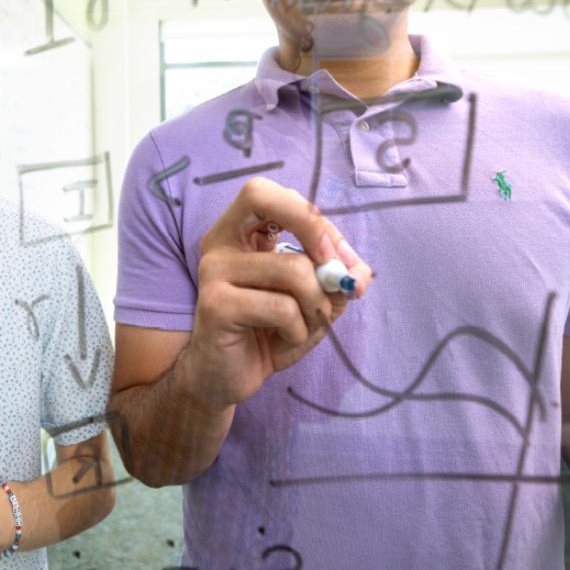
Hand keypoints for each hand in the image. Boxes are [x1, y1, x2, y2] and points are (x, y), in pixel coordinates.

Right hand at [186, 178, 372, 407]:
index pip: (267, 191)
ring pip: (293, 268)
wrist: (225, 378)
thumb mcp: (312, 299)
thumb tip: (356, 273)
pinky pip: (282, 307)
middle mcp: (218, 243)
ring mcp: (213, 272)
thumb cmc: (268, 332)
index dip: (310, 214)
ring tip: (307, 324)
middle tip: (335, 273)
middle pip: (264, 198)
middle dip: (315, 231)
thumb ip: (335, 277)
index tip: (334, 253)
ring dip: (318, 304)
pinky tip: (285, 340)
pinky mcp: (215, 305)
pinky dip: (299, 330)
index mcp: (237, 232)